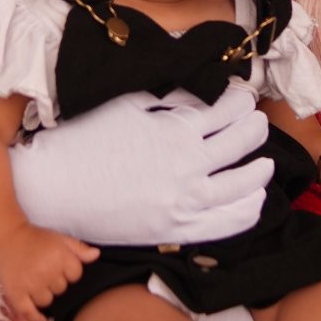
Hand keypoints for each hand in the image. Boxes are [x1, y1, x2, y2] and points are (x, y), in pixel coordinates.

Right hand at [0, 223, 98, 320]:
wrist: (7, 238)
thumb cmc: (36, 239)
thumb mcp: (60, 238)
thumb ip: (79, 248)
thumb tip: (96, 256)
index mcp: (60, 256)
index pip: (76, 276)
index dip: (70, 273)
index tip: (60, 267)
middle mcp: (47, 271)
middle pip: (62, 290)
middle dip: (56, 284)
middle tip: (45, 273)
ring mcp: (31, 284)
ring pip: (47, 302)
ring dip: (45, 296)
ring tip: (37, 284)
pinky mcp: (16, 293)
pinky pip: (29, 313)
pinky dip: (36, 319)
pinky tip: (41, 320)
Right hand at [11, 85, 272, 244]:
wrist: (56, 186)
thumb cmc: (86, 138)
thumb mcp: (129, 105)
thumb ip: (170, 99)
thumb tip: (201, 90)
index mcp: (176, 132)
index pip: (226, 111)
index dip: (240, 101)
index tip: (243, 96)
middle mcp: (187, 168)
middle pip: (239, 146)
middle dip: (254, 130)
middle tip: (258, 122)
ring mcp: (183, 203)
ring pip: (240, 188)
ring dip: (258, 172)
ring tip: (265, 163)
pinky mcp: (174, 231)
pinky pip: (224, 225)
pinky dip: (245, 211)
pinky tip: (252, 201)